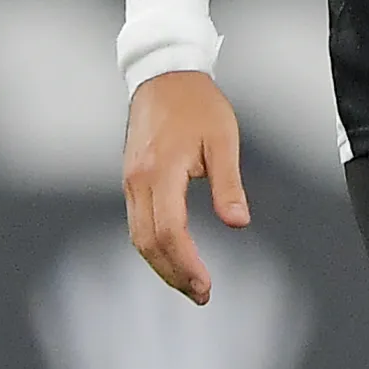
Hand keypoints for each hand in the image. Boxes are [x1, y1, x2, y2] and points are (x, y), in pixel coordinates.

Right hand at [121, 70, 248, 304]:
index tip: (206, 284)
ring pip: (138, 236)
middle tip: (200, 294)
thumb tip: (238, 222)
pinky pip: (136, 222)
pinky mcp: (131, 178)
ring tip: (188, 283)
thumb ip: (228, 184)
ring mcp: (130, 180)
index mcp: (160, 170)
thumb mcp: (222, 139)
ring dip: (161, 264)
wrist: (164, 74)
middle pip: (148, 242)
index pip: (169, 231)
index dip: (187, 263)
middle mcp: (138, 180)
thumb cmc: (197, 103)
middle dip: (173, 273)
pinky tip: (172, 255)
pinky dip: (153, 245)